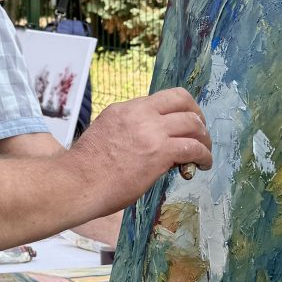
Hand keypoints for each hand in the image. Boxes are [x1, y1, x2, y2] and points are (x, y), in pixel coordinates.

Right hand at [65, 89, 211, 218]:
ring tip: (204, 152)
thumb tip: (148, 144)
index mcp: (123, 109)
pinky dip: (204, 155)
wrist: (77, 183)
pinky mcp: (160, 152)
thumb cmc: (85, 169)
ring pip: (192, 123)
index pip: (160, 99)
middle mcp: (139, 113)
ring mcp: (151, 131)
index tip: (182, 122)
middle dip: (197, 115)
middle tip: (200, 131)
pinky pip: (193, 148)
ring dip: (204, 137)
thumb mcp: (105, 135)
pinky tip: (203, 164)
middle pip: (182, 100)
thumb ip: (127, 131)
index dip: (177, 109)